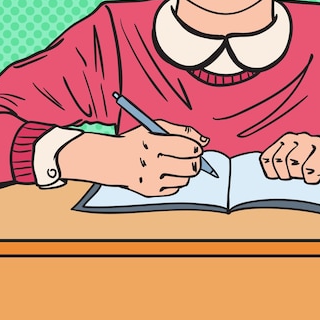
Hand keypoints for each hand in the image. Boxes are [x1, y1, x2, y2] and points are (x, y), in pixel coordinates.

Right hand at [58, 121, 207, 195]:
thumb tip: (206, 141)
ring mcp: (150, 179)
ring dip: (185, 171)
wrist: (112, 160)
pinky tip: (163, 172)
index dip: (197, 148)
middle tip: (193, 158)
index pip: (188, 148)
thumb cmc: (139, 140)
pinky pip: (176, 188)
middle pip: (190, 167)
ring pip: (186, 179)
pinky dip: (174, 181)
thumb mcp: (157, 127)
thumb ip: (184, 131)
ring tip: (173, 163)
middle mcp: (151, 162)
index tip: (197, 147)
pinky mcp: (150, 192)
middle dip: (197, 162)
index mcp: (153, 142)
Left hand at [260, 133, 319, 183]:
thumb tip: (267, 182)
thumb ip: (284, 167)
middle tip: (298, 176)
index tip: (280, 178)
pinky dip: (313, 178)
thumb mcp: (300, 163)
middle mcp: (298, 138)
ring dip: (301, 175)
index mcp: (287, 141)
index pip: (266, 158)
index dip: (271, 172)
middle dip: (287, 174)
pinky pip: (311, 168)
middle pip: (280, 161)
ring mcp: (313, 142)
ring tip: (310, 174)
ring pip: (294, 163)